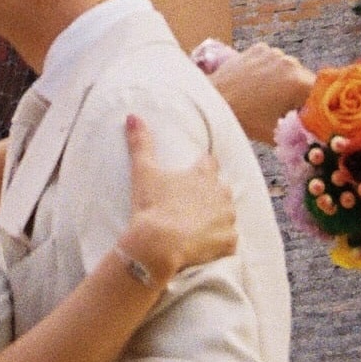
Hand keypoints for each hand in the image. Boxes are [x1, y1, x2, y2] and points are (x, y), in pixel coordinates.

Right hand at [116, 114, 236, 285]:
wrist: (157, 245)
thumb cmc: (151, 206)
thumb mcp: (143, 171)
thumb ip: (140, 142)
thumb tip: (132, 116)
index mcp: (204, 175)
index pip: (209, 163)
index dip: (200, 168)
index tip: (191, 175)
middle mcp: (221, 194)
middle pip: (220, 189)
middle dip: (210, 194)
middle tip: (190, 205)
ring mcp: (228, 219)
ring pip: (227, 214)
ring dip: (217, 218)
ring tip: (197, 226)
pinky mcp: (229, 242)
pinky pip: (229, 240)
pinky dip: (219, 242)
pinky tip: (205, 245)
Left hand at [207, 41, 313, 144]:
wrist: (212, 102)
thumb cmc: (245, 120)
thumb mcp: (278, 133)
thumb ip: (302, 132)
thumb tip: (317, 135)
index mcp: (298, 82)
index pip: (321, 93)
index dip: (316, 106)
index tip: (308, 115)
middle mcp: (290, 62)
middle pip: (306, 80)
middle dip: (300, 94)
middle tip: (285, 108)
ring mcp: (273, 52)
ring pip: (289, 68)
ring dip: (285, 80)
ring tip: (267, 95)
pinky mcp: (259, 48)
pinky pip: (273, 59)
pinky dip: (270, 69)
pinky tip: (257, 82)